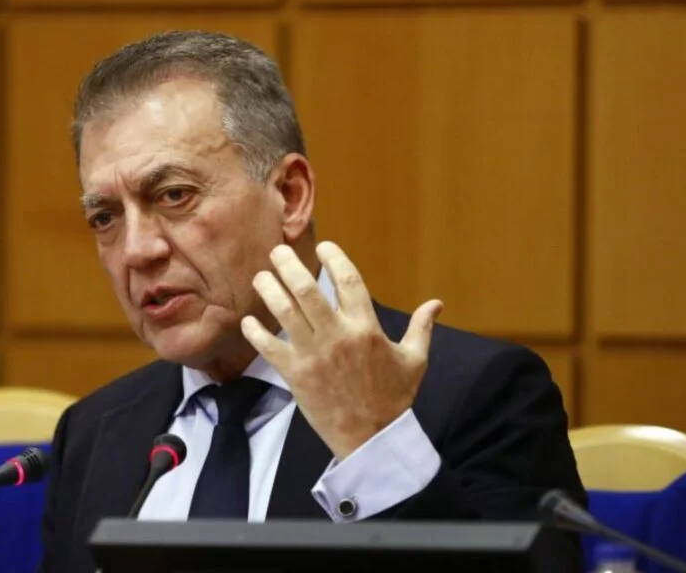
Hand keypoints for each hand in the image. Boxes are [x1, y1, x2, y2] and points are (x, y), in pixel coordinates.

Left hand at [240, 241, 443, 459]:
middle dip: (289, 265)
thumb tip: (437, 304)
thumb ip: (421, 328)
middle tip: (277, 252)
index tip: (324, 247)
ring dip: (269, 290)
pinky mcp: (295, 375)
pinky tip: (248, 321)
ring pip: (285, 312)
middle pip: (308, 290)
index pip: (348, 280)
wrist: (371, 438)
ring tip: (261, 277)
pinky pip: (269, 347)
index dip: (334, 259)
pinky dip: (256, 332)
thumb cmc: (393, 398)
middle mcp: (338, 336)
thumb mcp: (414, 360)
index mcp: (366, 328)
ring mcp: (314, 355)